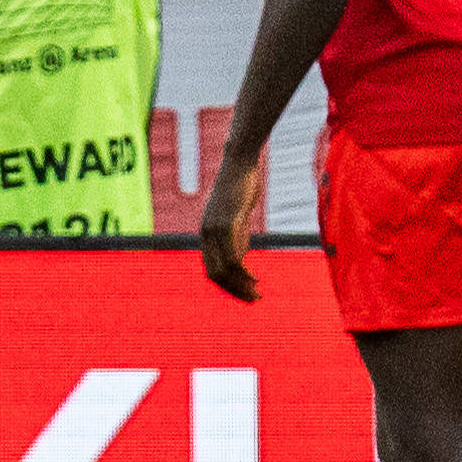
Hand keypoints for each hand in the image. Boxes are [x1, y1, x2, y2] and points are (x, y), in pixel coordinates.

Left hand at [199, 156, 263, 302]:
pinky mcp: (227, 222)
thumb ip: (237, 237)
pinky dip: (243, 272)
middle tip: (252, 300)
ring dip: (240, 285)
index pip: (211, 269)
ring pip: (224, 268)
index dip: (227, 286)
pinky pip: (233, 255)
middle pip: (215, 274)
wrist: (239, 161)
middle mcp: (206, 234)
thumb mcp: (237, 216)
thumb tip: (241, 259)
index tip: (244, 294)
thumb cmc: (240, 186)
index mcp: (205, 234)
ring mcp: (215, 228)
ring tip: (256, 295)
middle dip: (233, 291)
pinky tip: (255, 278)